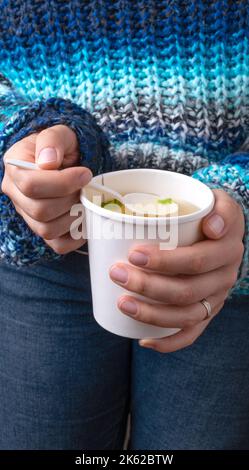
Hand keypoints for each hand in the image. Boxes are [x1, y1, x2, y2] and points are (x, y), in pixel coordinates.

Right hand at [2, 125, 91, 253]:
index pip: (31, 185)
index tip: (85, 173)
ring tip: (84, 200)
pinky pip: (58, 245)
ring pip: (48, 230)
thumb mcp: (60, 133)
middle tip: (85, 187)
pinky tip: (85, 219)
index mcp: (15, 168)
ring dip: (74, 216)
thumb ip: (53, 140)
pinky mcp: (44, 230)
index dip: (63, 182)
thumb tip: (48, 162)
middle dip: (70, 199)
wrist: (67, 160)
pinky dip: (76, 237)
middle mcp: (16, 194)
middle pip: (40, 211)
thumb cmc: (62, 147)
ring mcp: (28, 216)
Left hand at [109, 190, 244, 352]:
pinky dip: (169, 342)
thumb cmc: (208, 213)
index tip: (133, 253)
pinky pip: (192, 334)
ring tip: (122, 303)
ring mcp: (216, 298)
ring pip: (186, 315)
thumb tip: (211, 226)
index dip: (165, 262)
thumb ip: (219, 207)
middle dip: (147, 286)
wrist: (221, 230)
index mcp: (227, 248)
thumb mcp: (218, 200)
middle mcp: (225, 277)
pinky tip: (144, 340)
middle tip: (117, 272)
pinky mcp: (208, 312)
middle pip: (186, 290)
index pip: (197, 260)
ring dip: (151, 314)